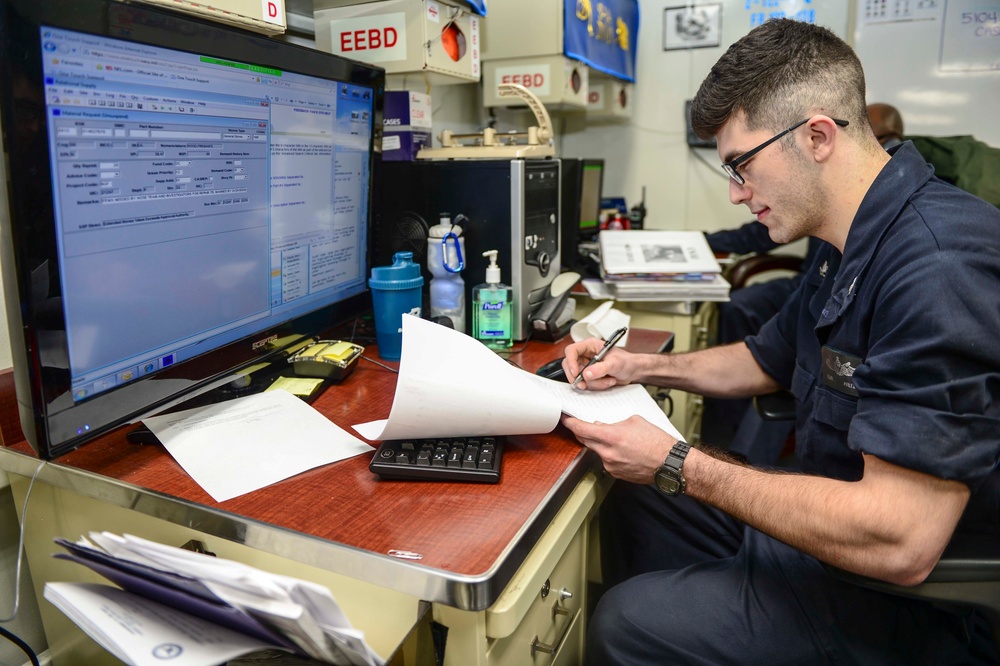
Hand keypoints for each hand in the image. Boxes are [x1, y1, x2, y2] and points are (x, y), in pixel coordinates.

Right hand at [561, 338, 635, 389]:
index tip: (575, 373)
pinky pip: (586, 383)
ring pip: (578, 377)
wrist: (633, 371)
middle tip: (584, 384)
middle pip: (570, 365)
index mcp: (590, 346)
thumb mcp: (615, 363)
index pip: (571, 351)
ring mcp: (587, 366)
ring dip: (593, 383)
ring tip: (608, 380)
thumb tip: (587, 374)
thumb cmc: (627, 361)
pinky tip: (607, 381)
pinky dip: (596, 386)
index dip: (571, 362)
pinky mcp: (590, 376)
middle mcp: (586, 355)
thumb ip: (601, 368)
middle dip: (577, 377)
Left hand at [561, 414, 675, 483]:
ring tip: (616, 440)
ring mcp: (611, 465)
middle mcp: (608, 453)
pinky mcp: (616, 474)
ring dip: (600, 444)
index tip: (566, 420)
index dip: (571, 423)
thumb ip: (615, 423)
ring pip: (597, 451)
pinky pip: (606, 461)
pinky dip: (609, 454)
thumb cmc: (657, 442)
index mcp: (611, 437)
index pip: (582, 429)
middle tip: (583, 426)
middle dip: (582, 433)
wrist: (670, 464)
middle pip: (585, 441)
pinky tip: (623, 451)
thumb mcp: (635, 422)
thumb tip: (602, 426)